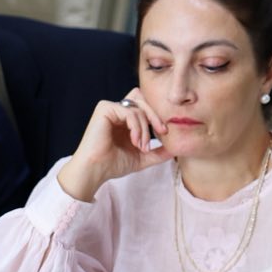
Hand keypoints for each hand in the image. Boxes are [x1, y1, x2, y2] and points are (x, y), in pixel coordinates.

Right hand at [56, 90, 171, 200]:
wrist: (96, 171)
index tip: (165, 133)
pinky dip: (136, 126)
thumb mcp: (142, 157)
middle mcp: (117, 111)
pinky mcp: (104, 109)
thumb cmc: (113, 164)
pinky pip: (129, 112)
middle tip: (163, 132)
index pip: (146, 106)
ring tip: (142, 146)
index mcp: (125, 119)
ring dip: (145, 128)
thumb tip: (176, 149)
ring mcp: (110, 108)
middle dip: (156, 116)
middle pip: (144, 100)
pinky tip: (135, 141)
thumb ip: (159, 152)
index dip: (157, 116)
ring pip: (138, 108)